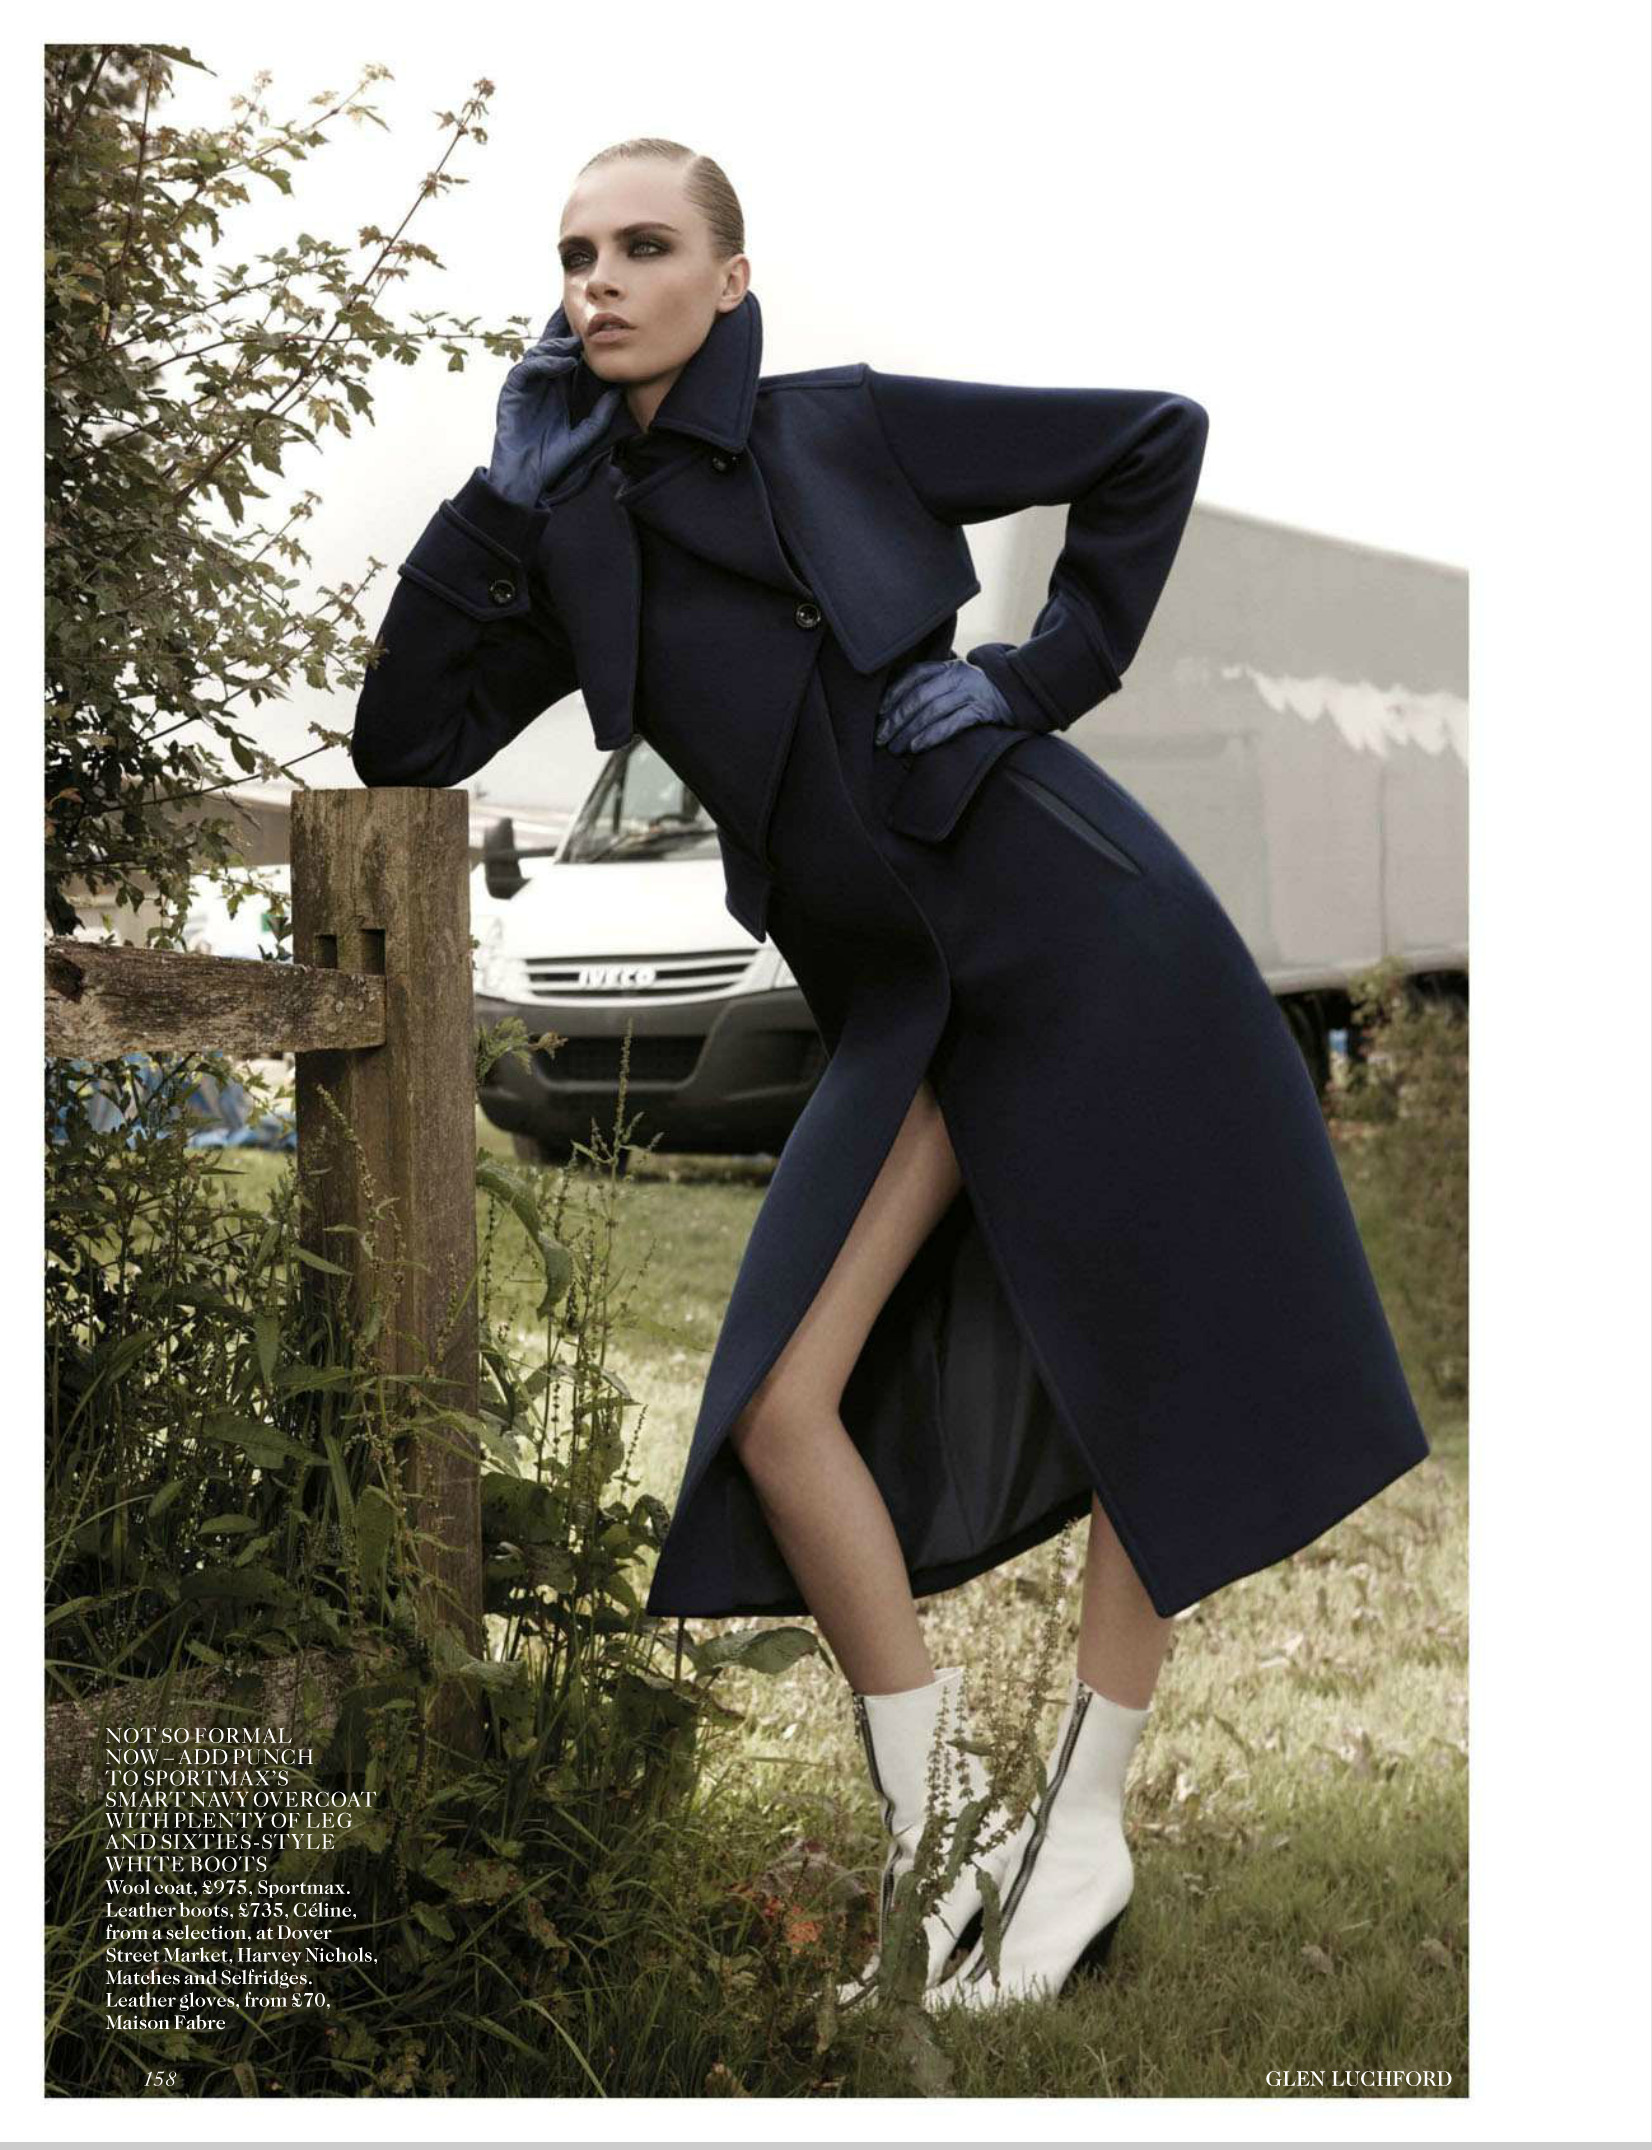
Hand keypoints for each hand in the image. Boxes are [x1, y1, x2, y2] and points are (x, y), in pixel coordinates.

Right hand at [487, 318, 623, 506]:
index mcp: (555, 389)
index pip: (565, 356)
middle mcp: (540, 383)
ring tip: (577, 342)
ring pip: (539, 354)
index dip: (576, 338)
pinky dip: (545, 363)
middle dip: (562, 329)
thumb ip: (599, 416)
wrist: (526, 478)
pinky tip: (563, 361)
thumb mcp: (583, 436)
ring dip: (558, 346)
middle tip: (579, 310)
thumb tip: (618, 394)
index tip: (594, 322)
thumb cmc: (551, 459)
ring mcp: (524, 386)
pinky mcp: (512, 392)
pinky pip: (528, 370)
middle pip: (550, 347)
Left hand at [875, 654, 1015, 754]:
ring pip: (933, 711)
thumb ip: (931, 686)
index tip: (878, 713)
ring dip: (910, 731)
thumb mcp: (954, 680)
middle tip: (881, 737)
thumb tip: (892, 708)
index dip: (893, 694)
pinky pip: (952, 724)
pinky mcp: (981, 711)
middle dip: (896, 718)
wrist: (1016, 694)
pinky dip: (931, 735)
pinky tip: (916, 747)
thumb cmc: (975, 692)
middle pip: (920, 696)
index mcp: (947, 666)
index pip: (914, 676)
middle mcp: (957, 675)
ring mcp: (970, 692)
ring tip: (895, 748)